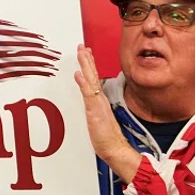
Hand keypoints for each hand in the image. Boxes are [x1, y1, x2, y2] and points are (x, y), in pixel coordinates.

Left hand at [74, 44, 141, 182]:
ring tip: (82, 53)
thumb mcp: (97, 118)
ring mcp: (97, 104)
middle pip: (93, 75)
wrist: (115, 149)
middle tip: (83, 46)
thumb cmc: (106, 137)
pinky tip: (79, 74)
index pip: (94, 78)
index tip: (86, 52)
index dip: (90, 65)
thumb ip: (94, 106)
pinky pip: (88, 94)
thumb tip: (90, 96)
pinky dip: (84, 83)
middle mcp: (99, 99)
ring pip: (91, 80)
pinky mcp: (95, 111)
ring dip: (86, 66)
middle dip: (87, 59)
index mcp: (100, 100)